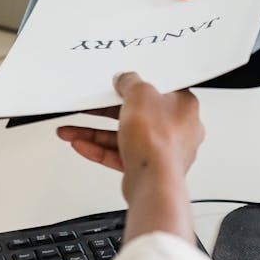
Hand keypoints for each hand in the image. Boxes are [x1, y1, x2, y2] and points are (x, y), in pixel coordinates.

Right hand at [56, 72, 203, 195]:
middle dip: (106, 113)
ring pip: (125, 137)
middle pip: (138, 115)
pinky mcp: (149, 168)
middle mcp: (178, 130)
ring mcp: (164, 151)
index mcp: (185, 107)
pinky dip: (101, 150)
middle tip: (90, 108)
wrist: (154, 180)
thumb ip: (130, 82)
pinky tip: (83, 144)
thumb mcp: (140, 93)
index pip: (158, 90)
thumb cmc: (159, 140)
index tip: (119, 86)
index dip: (136, 86)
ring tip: (73, 130)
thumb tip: (125, 79)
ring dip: (96, 134)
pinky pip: (121, 155)